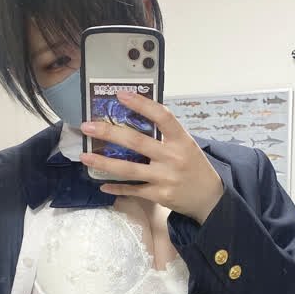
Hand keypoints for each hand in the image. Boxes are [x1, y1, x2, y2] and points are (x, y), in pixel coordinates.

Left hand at [79, 90, 224, 223]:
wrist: (209, 198)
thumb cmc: (194, 166)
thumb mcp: (186, 145)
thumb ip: (166, 134)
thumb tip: (136, 116)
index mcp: (182, 140)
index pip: (162, 117)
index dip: (141, 104)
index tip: (120, 96)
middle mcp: (173, 158)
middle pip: (136, 143)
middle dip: (109, 133)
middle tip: (87, 127)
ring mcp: (165, 178)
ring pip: (129, 170)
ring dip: (104, 163)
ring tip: (84, 157)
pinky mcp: (159, 195)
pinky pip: (133, 190)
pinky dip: (117, 188)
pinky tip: (102, 184)